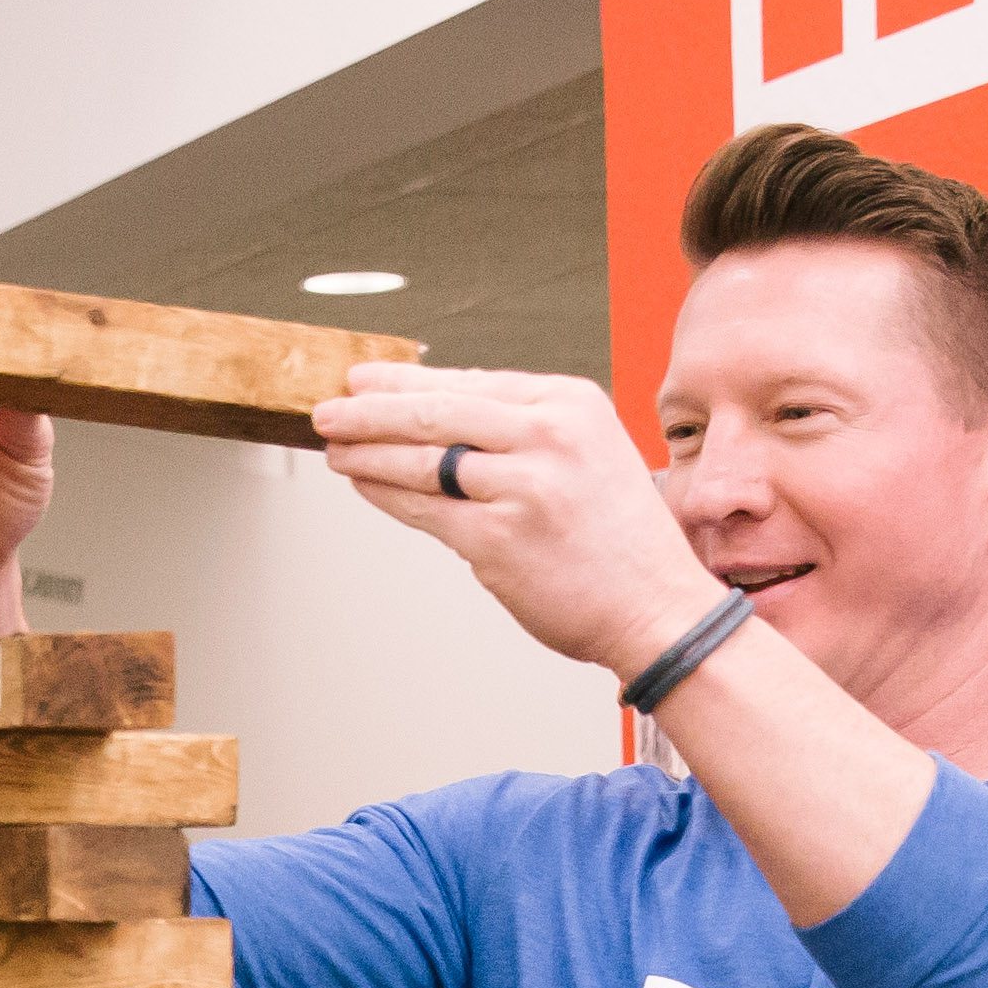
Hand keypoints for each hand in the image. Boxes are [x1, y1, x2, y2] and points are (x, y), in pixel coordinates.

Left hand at [312, 365, 735, 682]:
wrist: (658, 607)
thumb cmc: (620, 541)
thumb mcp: (589, 453)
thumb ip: (526, 430)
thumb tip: (444, 413)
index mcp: (571, 403)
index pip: (472, 382)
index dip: (408, 381)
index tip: (367, 380)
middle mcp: (548, 435)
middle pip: (436, 411)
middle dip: (371, 409)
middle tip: (329, 409)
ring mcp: (522, 485)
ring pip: (421, 458)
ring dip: (366, 450)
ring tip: (334, 446)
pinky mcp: (497, 538)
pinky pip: (423, 508)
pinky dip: (384, 494)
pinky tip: (362, 483)